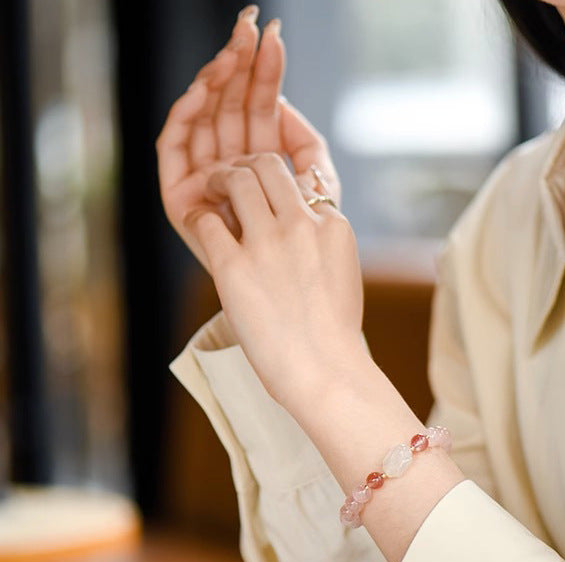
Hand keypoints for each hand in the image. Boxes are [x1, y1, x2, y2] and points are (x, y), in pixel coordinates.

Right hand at [156, 5, 340, 271]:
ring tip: (230, 48)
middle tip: (251, 25)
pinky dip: (185, 115)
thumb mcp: (322, 199)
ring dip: (214, 80)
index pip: (261, 111)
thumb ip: (309, 152)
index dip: (267, 74)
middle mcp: (232, 172)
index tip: (276, 37)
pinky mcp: (179, 201)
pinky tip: (201, 88)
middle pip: (232, 108)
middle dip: (241, 66)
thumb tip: (284, 104)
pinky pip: (174, 147)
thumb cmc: (314, 266)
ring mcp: (204, 184)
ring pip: (204, 119)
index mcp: (263, 168)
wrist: (299, 323)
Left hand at [186, 153, 362, 408]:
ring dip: (218, 180)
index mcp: (333, 225)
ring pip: (235, 179)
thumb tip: (302, 228)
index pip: (300, 178)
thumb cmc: (335, 333)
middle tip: (229, 181)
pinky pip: (207, 221)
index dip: (276, 181)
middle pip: (266, 165)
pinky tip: (200, 224)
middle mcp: (301, 224)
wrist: (325, 371)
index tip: (264, 193)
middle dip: (244, 166)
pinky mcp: (233, 266)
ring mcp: (267, 243)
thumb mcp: (342, 272)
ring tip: (211, 194)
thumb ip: (322, 241)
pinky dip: (199, 217)